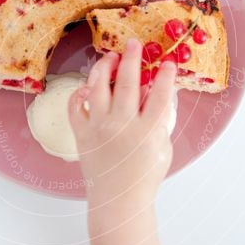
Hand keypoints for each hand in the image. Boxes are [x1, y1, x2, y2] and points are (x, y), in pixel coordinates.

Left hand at [68, 38, 176, 204]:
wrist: (118, 201)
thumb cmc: (144, 176)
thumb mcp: (163, 149)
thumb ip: (163, 120)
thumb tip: (162, 91)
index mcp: (148, 133)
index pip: (160, 95)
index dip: (165, 76)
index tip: (168, 62)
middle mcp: (122, 127)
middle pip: (129, 83)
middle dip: (133, 59)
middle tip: (134, 43)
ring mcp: (99, 129)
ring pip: (99, 88)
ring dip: (105, 67)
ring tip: (111, 56)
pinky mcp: (82, 135)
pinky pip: (76, 107)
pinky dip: (80, 93)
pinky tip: (89, 85)